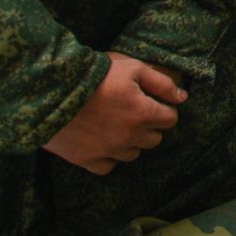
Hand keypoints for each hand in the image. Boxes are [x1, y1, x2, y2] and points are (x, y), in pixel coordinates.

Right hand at [42, 52, 183, 174]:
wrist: (53, 91)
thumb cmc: (96, 76)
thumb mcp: (133, 69)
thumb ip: (162, 83)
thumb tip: (182, 97)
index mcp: (143, 114)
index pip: (170, 120)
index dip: (164, 110)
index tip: (152, 103)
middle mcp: (130, 137)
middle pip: (154, 139)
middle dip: (150, 126)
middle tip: (135, 112)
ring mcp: (109, 151)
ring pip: (133, 154)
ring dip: (131, 141)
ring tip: (117, 124)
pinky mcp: (88, 160)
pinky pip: (108, 166)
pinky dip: (109, 157)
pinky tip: (103, 141)